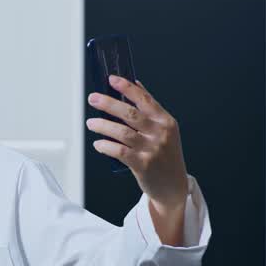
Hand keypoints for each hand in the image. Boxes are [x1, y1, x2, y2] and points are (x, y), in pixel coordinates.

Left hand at [86, 76, 188, 208]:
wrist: (173, 186)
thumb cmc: (165, 156)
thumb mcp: (165, 130)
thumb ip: (151, 109)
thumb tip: (136, 85)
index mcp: (166, 121)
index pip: (145, 99)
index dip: (127, 87)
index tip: (112, 79)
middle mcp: (160, 133)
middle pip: (130, 114)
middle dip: (108, 104)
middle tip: (93, 99)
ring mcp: (152, 149)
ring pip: (122, 132)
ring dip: (103, 126)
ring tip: (91, 123)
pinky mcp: (142, 165)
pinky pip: (119, 151)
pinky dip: (106, 146)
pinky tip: (98, 144)